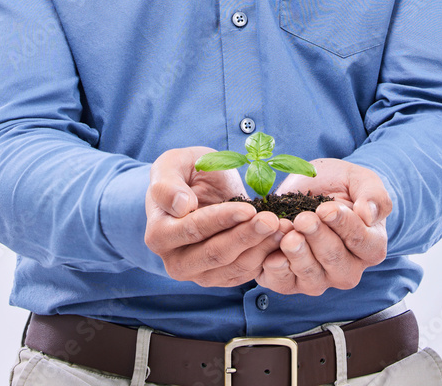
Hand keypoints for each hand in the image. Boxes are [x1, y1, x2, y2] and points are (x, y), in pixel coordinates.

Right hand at [144, 146, 290, 286]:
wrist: (193, 189)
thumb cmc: (182, 173)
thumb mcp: (171, 164)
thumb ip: (168, 183)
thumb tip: (181, 206)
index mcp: (158, 234)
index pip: (194, 230)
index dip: (223, 220)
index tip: (249, 209)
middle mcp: (174, 261)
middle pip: (215, 255)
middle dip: (247, 237)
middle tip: (273, 220)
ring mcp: (198, 274)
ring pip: (234, 267)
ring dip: (261, 248)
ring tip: (283, 227)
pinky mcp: (220, 278)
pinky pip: (245, 274)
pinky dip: (265, 257)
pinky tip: (281, 238)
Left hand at [257, 158, 390, 295]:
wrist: (308, 186)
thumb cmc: (340, 185)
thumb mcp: (359, 179)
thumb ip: (373, 195)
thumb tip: (368, 214)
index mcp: (370, 246)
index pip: (362, 242)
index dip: (344, 226)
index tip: (326, 209)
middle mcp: (348, 269)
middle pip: (336, 262)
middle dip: (318, 239)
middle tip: (303, 219)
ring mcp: (320, 278)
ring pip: (312, 277)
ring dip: (297, 255)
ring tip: (287, 232)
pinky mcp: (291, 280)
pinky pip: (284, 284)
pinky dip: (276, 269)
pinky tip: (271, 252)